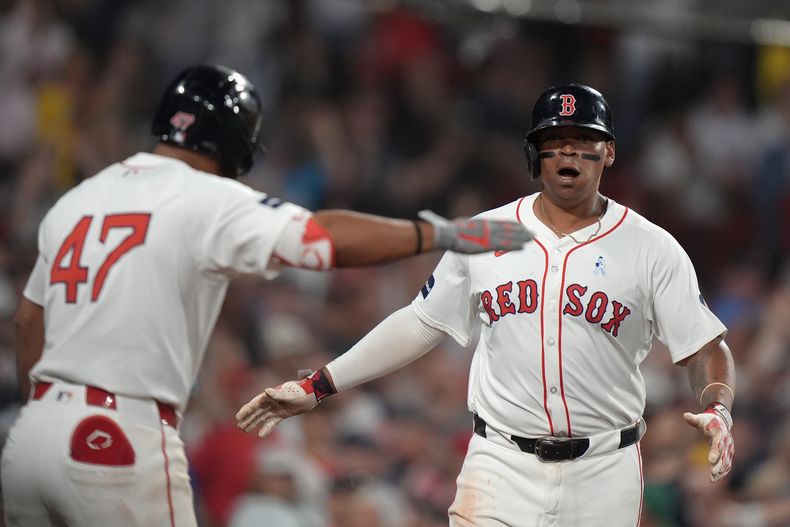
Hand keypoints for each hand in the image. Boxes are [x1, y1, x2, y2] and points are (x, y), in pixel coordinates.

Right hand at [236, 379, 318, 436]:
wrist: (313, 394)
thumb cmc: (301, 392)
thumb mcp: (290, 394)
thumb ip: (278, 394)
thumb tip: (266, 391)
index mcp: (271, 395)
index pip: (255, 403)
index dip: (247, 410)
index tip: (238, 416)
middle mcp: (271, 401)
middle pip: (256, 411)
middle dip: (247, 418)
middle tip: (239, 426)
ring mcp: (276, 408)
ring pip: (262, 417)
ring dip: (253, 423)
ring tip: (244, 429)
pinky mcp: (283, 414)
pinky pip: (272, 422)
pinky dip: (267, 428)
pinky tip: (260, 434)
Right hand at [418, 210, 533, 253]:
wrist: (448, 234)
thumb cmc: (451, 231)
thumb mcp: (463, 224)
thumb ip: (470, 226)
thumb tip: (467, 224)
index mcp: (484, 223)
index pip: (503, 223)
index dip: (514, 225)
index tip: (523, 226)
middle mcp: (490, 227)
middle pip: (510, 228)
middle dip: (522, 231)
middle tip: (533, 233)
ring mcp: (490, 235)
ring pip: (511, 236)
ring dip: (522, 237)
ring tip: (532, 238)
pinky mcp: (488, 244)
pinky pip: (505, 245)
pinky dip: (515, 245)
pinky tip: (523, 247)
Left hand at [683, 409, 733, 482]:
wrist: (721, 421)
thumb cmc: (708, 421)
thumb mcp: (701, 419)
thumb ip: (693, 419)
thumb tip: (685, 415)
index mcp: (720, 434)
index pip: (718, 444)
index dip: (715, 452)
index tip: (711, 461)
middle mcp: (726, 442)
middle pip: (723, 455)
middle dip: (719, 465)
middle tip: (713, 473)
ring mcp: (729, 449)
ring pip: (726, 462)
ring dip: (721, 471)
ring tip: (713, 479)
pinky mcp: (728, 453)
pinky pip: (727, 464)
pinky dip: (723, 471)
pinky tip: (716, 478)